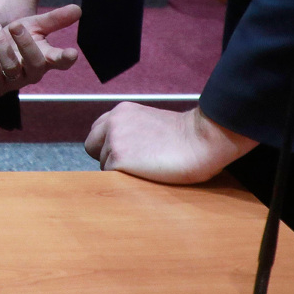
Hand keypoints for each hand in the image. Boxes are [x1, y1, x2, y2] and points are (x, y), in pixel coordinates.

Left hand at [0, 6, 80, 93]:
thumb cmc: (17, 40)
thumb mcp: (34, 26)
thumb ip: (54, 20)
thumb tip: (78, 9)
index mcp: (46, 59)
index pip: (61, 61)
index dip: (66, 58)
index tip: (72, 53)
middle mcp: (32, 73)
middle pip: (35, 63)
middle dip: (25, 43)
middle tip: (15, 25)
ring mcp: (14, 81)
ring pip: (11, 66)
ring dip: (1, 44)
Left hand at [86, 104, 256, 184]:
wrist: (201, 140)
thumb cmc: (186, 136)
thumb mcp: (151, 122)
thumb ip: (132, 129)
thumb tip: (126, 148)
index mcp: (121, 112)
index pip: (98, 131)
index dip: (108, 145)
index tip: (125, 154)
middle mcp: (112, 123)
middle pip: (92, 146)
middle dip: (106, 157)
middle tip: (131, 166)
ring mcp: (113, 141)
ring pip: (102, 163)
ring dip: (118, 170)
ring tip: (144, 170)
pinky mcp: (118, 160)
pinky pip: (110, 176)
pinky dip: (123, 180)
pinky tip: (143, 177)